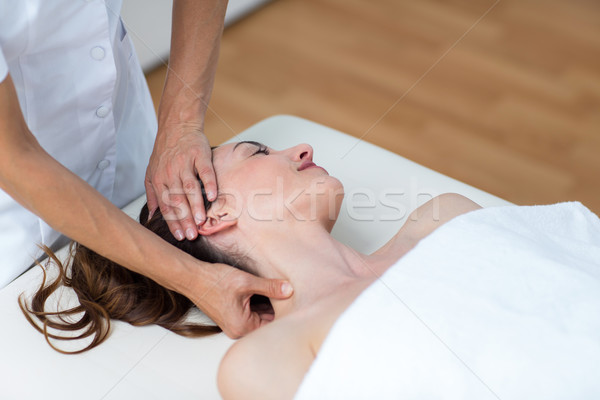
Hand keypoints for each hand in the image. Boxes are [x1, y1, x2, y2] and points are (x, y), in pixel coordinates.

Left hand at [145, 123, 216, 240]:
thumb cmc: (166, 150)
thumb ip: (152, 195)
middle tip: (192, 235)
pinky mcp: (200, 155)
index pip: (166, 205)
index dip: (173, 222)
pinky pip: (205, 171)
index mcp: (159, 179)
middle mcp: (170, 173)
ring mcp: (185, 163)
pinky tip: (213, 196)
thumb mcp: (152, 172)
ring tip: (201, 221)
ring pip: (190, 188)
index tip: (180, 236)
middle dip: (185, 219)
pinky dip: (209, 184)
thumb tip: (151, 217)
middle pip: (178, 200)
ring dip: (195, 205)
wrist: (177, 125)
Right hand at [195, 264, 293, 338]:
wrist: (192, 277)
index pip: (273, 325)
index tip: (295, 302)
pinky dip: (257, 305)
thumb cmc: (214, 281)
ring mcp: (233, 325)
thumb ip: (270, 287)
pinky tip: (263, 293)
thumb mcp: (246, 282)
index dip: (284, 312)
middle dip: (276, 309)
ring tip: (277, 292)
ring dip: (267, 307)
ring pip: (258, 318)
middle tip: (288, 295)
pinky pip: (249, 315)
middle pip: (266, 323)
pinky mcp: (230, 318)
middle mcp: (237, 330)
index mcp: (243, 327)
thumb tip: (289, 290)